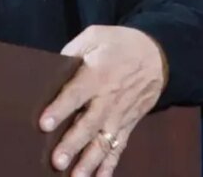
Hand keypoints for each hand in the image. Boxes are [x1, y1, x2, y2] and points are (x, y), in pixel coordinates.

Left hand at [39, 26, 165, 176]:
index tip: (44, 124)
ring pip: (104, 142)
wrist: (158, 55)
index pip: (75, 94)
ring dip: (90, 162)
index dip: (60, 108)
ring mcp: (120, 115)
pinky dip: (109, 165)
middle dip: (73, 144)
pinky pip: (119, 147)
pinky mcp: (128, 124)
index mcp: (97, 74)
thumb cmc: (118, 44)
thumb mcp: (94, 37)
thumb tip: (50, 71)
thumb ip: (71, 54)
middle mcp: (109, 99)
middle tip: (57, 161)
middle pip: (89, 124)